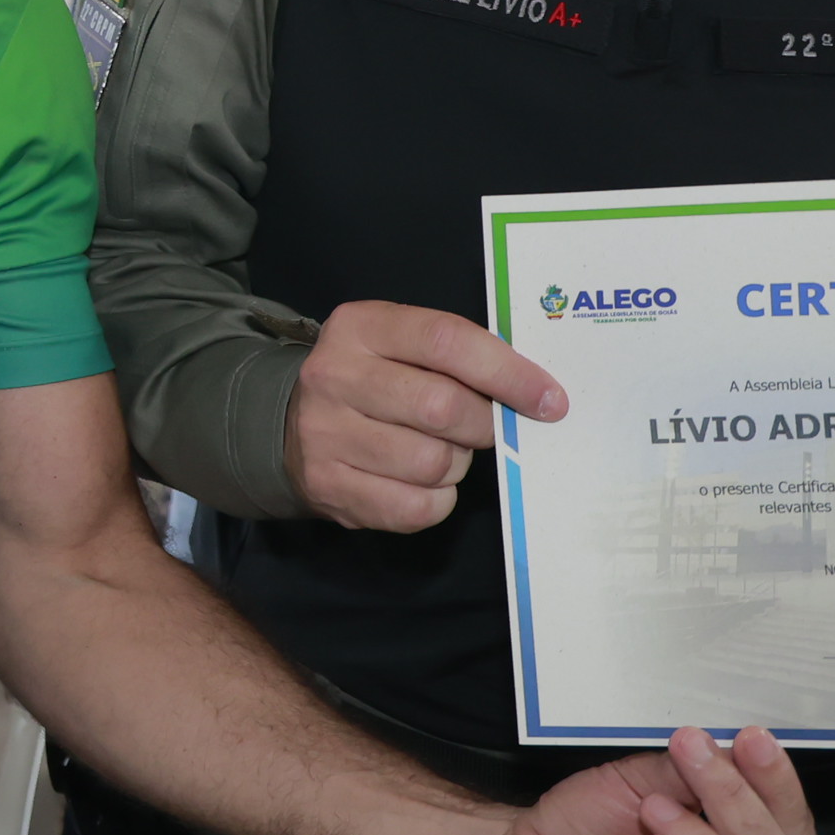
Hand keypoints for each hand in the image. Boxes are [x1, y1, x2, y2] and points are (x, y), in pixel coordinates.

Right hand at [284, 300, 565, 531]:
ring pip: (432, 463)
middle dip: (483, 425)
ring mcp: (325, 435)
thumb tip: (535, 394)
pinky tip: (421, 483)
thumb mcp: (399, 345)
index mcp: (360, 327)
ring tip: (440, 452)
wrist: (285, 425)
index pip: (446, 341)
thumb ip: (456, 357)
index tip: (549, 400)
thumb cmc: (370, 379)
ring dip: (456, 464)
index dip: (508, 373)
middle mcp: (334, 376)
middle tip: (486, 428)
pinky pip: (415, 507)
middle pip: (442, 407)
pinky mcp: (329, 487)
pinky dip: (436, 500)